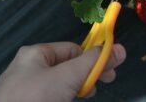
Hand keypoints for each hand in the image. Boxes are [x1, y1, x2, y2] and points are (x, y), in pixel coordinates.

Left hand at [0, 42, 125, 101]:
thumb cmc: (38, 97)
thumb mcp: (69, 76)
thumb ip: (94, 62)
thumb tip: (119, 49)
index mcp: (35, 54)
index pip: (73, 49)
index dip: (93, 58)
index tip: (110, 71)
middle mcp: (28, 69)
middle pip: (68, 66)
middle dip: (88, 74)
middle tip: (107, 82)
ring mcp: (25, 90)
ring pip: (60, 83)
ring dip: (78, 87)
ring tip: (88, 96)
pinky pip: (50, 96)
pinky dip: (64, 97)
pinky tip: (71, 101)